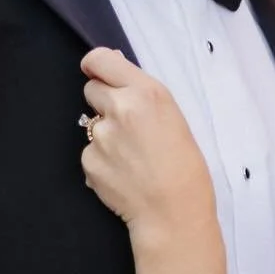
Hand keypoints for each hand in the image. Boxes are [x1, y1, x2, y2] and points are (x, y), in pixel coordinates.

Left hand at [81, 48, 214, 240]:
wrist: (174, 213)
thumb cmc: (186, 168)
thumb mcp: (174, 117)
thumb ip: (142, 93)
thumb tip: (114, 72)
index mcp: (147, 92)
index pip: (100, 59)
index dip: (96, 66)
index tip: (98, 73)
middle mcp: (120, 108)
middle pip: (92, 89)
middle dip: (104, 102)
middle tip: (127, 125)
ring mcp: (100, 135)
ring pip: (91, 124)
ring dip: (104, 135)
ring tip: (131, 157)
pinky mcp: (88, 160)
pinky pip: (89, 151)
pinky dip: (101, 160)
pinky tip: (123, 174)